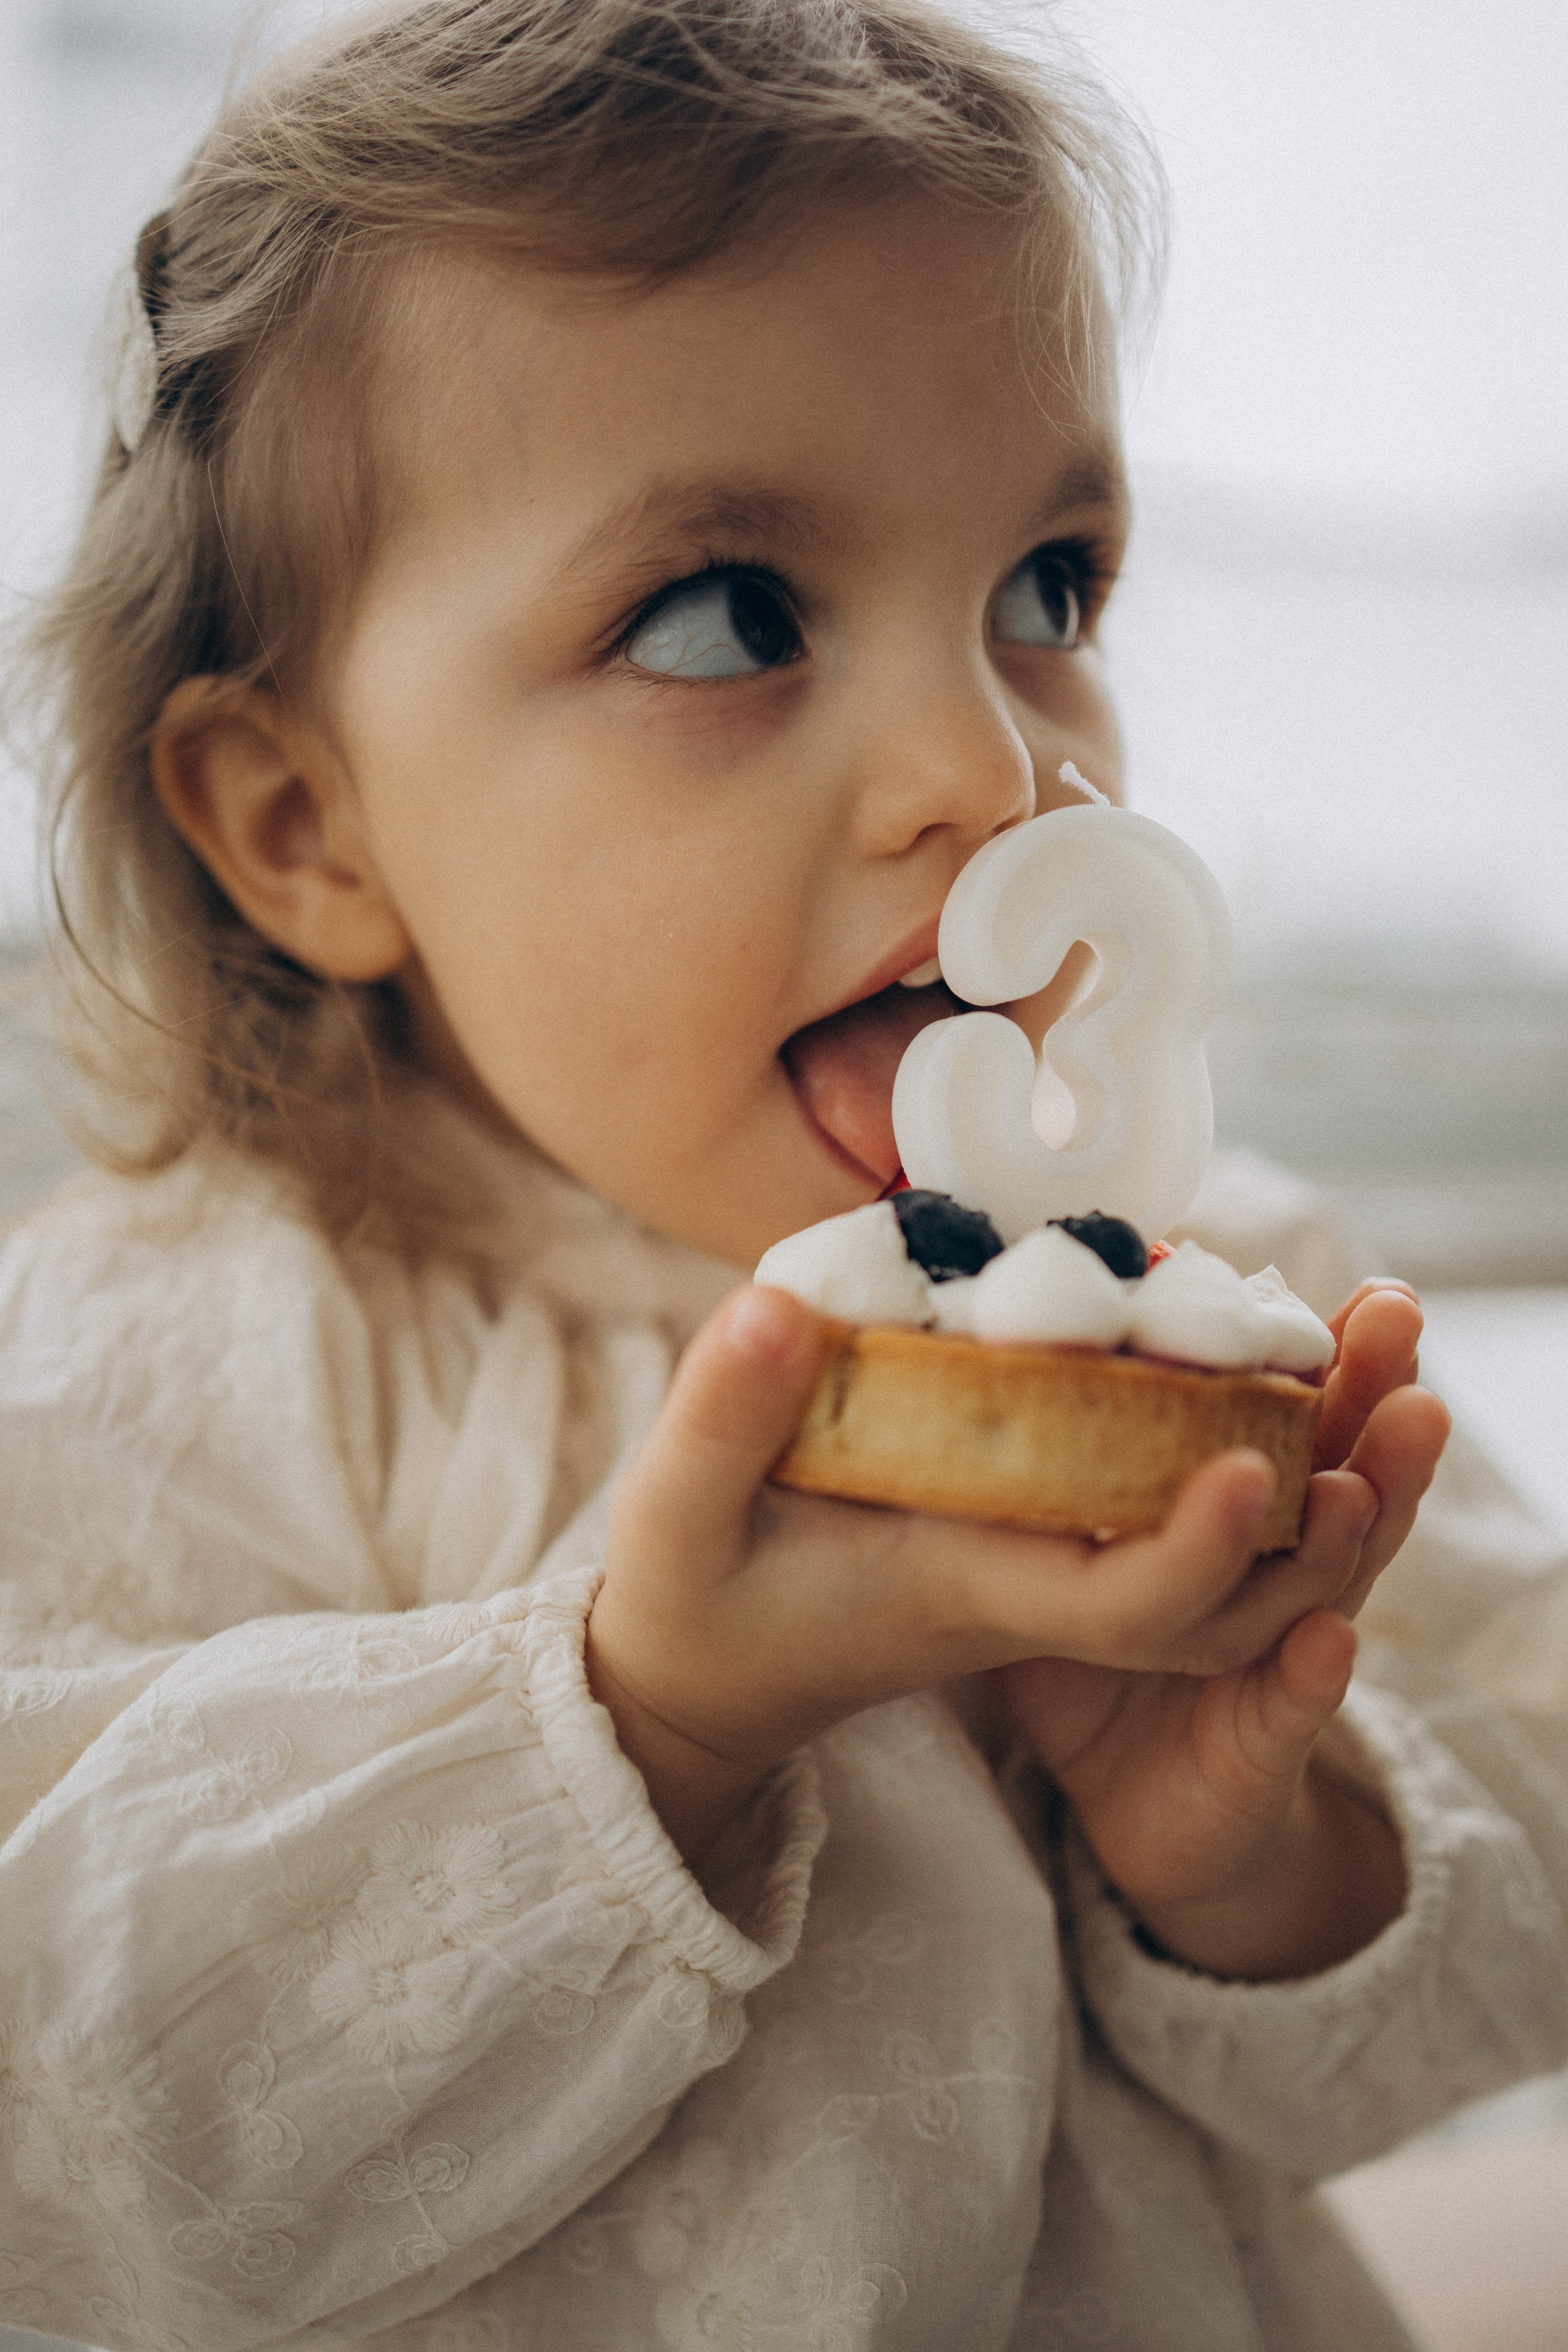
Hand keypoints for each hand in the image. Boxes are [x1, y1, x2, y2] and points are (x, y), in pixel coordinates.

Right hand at [586, 1285, 1396, 1868]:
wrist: (710, 1672)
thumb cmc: (691, 1601)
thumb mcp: (672, 1516)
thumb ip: (721, 1416)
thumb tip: (780, 1303)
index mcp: (972, 1593)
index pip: (1123, 1606)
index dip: (1195, 1549)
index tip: (1249, 1463)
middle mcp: (1040, 1587)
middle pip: (1230, 1597)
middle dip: (1323, 1508)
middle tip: (1398, 1371)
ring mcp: (1054, 1563)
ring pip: (1229, 1558)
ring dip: (1308, 1461)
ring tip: (1363, 1337)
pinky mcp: (1048, 1528)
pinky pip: (1174, 1494)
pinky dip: (1229, 1425)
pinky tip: (1237, 1324)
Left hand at [999, 1280, 1449, 1976]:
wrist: (1130, 1795)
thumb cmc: (1084, 1635)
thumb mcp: (1062, 1523)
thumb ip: (1052, 1437)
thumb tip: (1011, 1317)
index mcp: (1242, 1506)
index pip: (1309, 1416)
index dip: (1347, 1358)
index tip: (1378, 1294)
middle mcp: (1275, 1569)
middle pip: (1346, 1476)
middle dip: (1380, 1408)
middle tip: (1397, 1328)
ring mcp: (1277, 1655)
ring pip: (1332, 1582)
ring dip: (1354, 1527)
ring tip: (1357, 1480)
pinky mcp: (1258, 1741)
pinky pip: (1290, 1706)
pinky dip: (1310, 1676)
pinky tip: (1325, 1640)